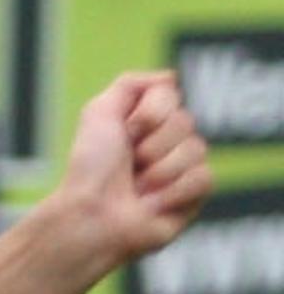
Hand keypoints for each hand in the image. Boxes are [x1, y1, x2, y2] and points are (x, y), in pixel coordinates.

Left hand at [58, 70, 211, 266]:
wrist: (93, 215)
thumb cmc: (91, 168)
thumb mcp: (99, 112)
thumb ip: (130, 83)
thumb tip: (170, 78)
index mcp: (148, 121)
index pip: (171, 95)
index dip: (148, 115)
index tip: (125, 134)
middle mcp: (168, 141)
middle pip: (186, 121)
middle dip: (152, 146)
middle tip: (131, 166)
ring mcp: (183, 169)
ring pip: (197, 149)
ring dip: (160, 171)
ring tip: (139, 189)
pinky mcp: (194, 197)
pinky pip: (204, 178)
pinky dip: (174, 192)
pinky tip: (153, 205)